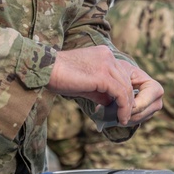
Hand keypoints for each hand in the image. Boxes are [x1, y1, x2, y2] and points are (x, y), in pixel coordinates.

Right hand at [47, 46, 163, 124]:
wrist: (46, 70)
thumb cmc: (60, 77)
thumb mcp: (85, 83)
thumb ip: (100, 90)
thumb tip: (111, 103)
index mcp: (103, 54)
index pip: (121, 74)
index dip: (124, 91)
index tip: (122, 107)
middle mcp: (107, 56)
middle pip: (126, 80)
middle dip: (128, 100)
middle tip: (125, 116)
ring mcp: (106, 64)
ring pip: (126, 88)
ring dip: (128, 106)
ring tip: (123, 119)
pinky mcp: (102, 75)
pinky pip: (120, 93)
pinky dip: (123, 107)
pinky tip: (120, 117)